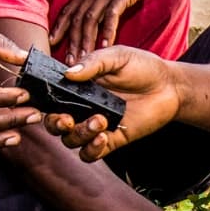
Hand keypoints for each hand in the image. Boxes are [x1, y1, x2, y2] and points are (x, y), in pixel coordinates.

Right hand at [45, 46, 181, 161]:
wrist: (170, 86)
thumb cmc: (142, 67)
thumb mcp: (117, 57)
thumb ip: (94, 63)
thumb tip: (68, 73)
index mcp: (78, 87)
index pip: (51, 97)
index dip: (39, 101)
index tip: (39, 101)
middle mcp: (82, 108)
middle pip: (54, 124)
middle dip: (55, 124)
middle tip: (66, 120)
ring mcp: (96, 126)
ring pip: (71, 140)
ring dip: (79, 134)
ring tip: (99, 121)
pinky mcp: (111, 140)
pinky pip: (91, 153)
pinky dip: (91, 149)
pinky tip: (102, 137)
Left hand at [50, 0, 166, 60]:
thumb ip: (101, 1)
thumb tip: (95, 18)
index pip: (68, 9)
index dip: (58, 26)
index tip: (50, 42)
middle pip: (76, 19)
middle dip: (70, 41)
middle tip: (67, 62)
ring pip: (90, 20)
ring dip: (85, 41)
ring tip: (83, 59)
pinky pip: (111, 16)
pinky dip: (107, 32)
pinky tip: (105, 48)